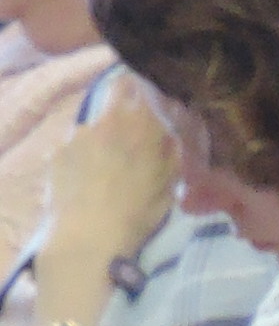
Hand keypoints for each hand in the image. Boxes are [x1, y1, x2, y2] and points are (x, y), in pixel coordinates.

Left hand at [41, 79, 173, 274]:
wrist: (87, 237)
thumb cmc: (136, 214)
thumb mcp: (168, 187)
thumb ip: (171, 155)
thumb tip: (173, 135)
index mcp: (140, 127)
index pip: (140, 88)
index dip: (146, 93)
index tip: (154, 104)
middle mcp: (106, 121)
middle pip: (116, 101)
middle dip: (126, 113)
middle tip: (134, 141)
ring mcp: (78, 135)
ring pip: (96, 128)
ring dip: (105, 140)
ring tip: (110, 170)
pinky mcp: (58, 151)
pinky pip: (77, 147)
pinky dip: (86, 157)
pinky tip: (90, 181)